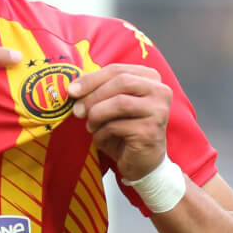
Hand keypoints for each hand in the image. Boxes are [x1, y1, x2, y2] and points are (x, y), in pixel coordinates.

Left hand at [67, 64, 171, 179]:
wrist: (142, 162)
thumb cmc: (125, 131)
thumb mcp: (112, 105)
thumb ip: (99, 91)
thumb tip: (73, 88)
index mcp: (150, 78)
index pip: (117, 70)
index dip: (91, 79)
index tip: (71, 90)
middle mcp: (160, 91)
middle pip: (121, 82)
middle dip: (93, 96)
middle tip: (77, 110)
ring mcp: (158, 111)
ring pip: (120, 103)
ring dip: (97, 115)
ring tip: (91, 126)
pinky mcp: (151, 131)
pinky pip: (117, 126)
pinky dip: (102, 134)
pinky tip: (102, 139)